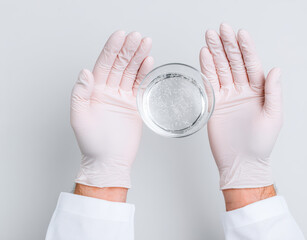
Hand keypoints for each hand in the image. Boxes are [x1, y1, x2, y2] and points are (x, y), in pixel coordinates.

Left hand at [71, 30, 153, 188]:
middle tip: (137, 37)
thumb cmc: (92, 143)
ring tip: (146, 43)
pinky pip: (139, 85)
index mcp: (94, 91)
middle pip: (120, 65)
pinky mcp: (134, 105)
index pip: (104, 64)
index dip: (112, 49)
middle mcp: (108, 91)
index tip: (120, 36)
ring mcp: (122, 97)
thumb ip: (80, 94)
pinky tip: (148, 62)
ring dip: (138, 57)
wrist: (109, 161)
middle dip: (128, 50)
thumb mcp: (79, 117)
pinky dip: (144, 73)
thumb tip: (85, 72)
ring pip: (131, 72)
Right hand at [200, 24, 281, 189]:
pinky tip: (204, 55)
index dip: (246, 48)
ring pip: (220, 69)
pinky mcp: (214, 104)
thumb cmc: (260, 144)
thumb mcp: (273, 116)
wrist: (242, 163)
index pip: (251, 64)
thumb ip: (273, 92)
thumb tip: (275, 69)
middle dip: (227, 45)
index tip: (240, 33)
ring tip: (209, 36)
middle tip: (220, 29)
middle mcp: (242, 90)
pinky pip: (210, 83)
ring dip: (215, 52)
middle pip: (234, 62)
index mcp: (259, 91)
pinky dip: (206, 69)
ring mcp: (227, 96)